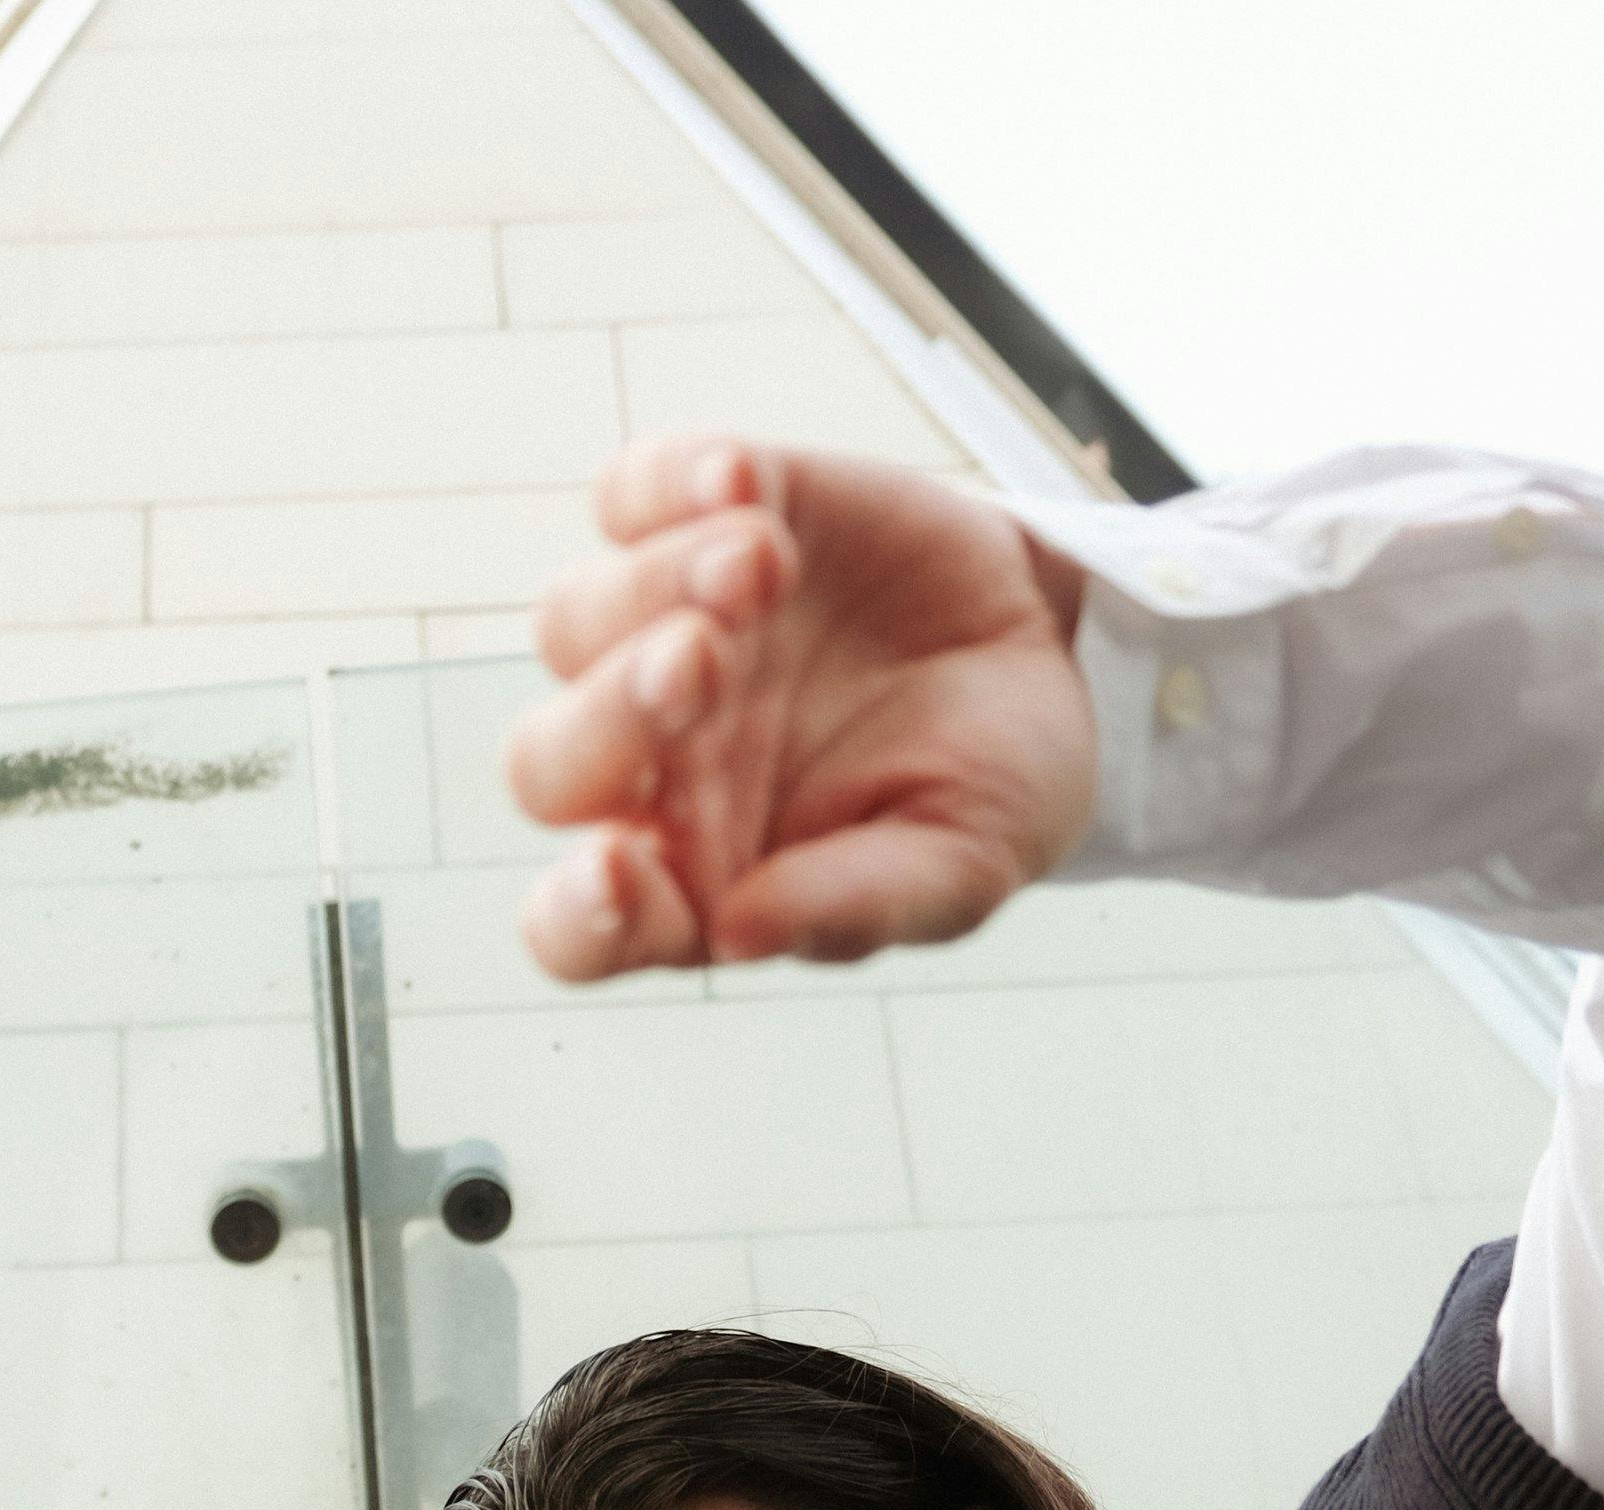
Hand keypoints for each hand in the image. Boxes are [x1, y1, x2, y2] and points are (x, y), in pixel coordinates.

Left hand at [508, 437, 1094, 979]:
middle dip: (609, 717)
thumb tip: (740, 933)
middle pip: (548, 766)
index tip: (618, 872)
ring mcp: (669, 638)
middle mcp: (657, 769)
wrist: (1055, 653)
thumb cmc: (988, 789)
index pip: (583, 927)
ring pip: (574, 620)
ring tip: (764, 564)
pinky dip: (670, 482)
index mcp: (699, 880)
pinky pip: (632, 495)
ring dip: (651, 589)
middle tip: (703, 666)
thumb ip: (855, 908)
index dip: (579, 915)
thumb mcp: (958, 868)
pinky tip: (744, 481)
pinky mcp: (708, 523)